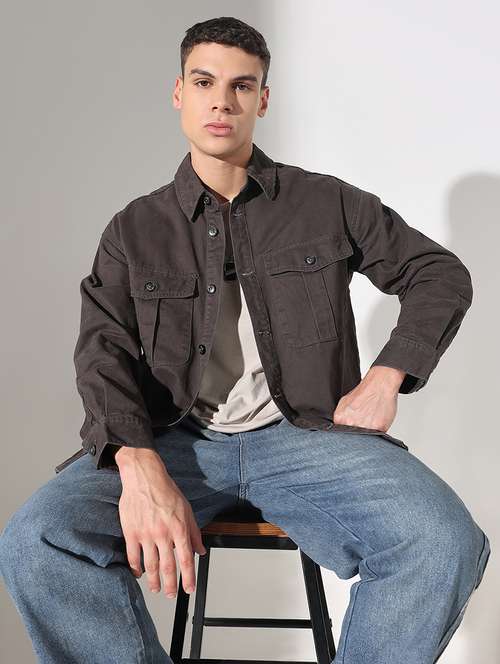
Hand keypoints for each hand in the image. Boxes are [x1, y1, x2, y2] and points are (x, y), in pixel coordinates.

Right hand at [115, 447, 206, 597]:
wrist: (144, 477)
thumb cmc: (166, 491)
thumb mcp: (187, 510)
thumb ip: (194, 533)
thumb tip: (200, 551)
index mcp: (179, 528)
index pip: (186, 560)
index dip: (188, 578)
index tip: (189, 589)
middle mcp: (163, 534)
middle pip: (168, 567)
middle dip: (171, 585)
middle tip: (171, 595)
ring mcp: (146, 534)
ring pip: (150, 565)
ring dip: (154, 581)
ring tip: (156, 589)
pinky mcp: (131, 532)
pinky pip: (133, 556)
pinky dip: (136, 569)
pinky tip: (139, 574)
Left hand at [332, 366, 404, 431]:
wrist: (380, 385)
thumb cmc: (365, 391)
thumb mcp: (344, 402)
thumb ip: (341, 415)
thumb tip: (339, 425)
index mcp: (340, 418)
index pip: (340, 434)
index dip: (346, 432)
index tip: (351, 427)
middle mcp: (351, 423)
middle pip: (352, 438)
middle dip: (356, 432)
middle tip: (362, 421)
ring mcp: (365, 427)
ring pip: (365, 439)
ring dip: (367, 432)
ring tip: (370, 418)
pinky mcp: (378, 429)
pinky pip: (377, 436)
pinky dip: (378, 430)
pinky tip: (377, 419)